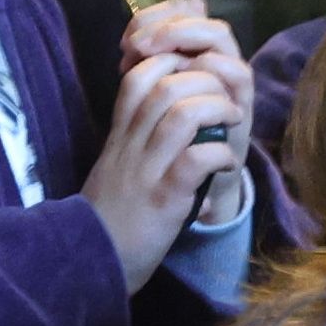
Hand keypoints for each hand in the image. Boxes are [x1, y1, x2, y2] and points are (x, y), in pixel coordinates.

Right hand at [85, 37, 260, 287]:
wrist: (91, 262)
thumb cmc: (109, 216)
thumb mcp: (115, 166)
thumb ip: (136, 135)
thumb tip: (168, 109)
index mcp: (120, 134)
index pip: (139, 74)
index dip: (172, 62)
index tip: (198, 74)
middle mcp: (130, 145)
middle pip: (166, 85)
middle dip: (205, 80)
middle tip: (226, 98)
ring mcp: (146, 170)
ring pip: (182, 114)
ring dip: (218, 109)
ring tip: (234, 120)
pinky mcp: (163, 199)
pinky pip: (195, 160)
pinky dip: (220, 154)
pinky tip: (227, 164)